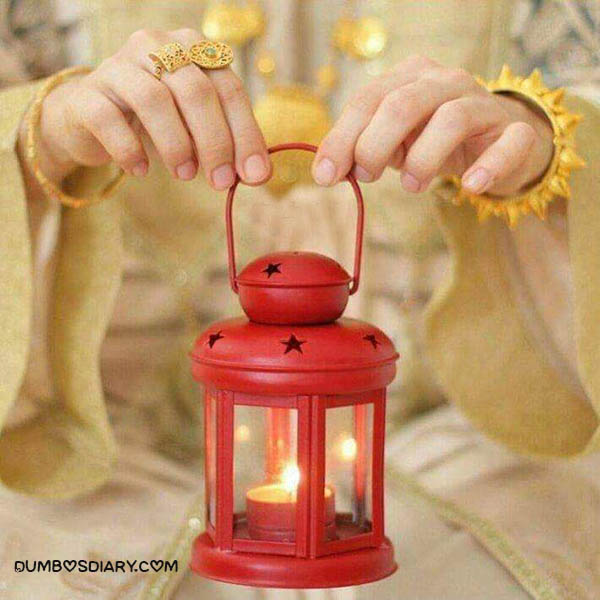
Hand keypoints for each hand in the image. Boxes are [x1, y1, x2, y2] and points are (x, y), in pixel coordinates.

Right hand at [26, 29, 270, 190]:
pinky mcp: (88, 93)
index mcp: (193, 49)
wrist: (91, 117)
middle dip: (215, 142)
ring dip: (176, 145)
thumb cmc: (157, 122)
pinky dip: (129, 150)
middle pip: (196, 91)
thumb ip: (227, 142)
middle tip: (221, 182)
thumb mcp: (197, 126)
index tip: (256, 175)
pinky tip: (141, 171)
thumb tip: (259, 174)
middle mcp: (157, 46)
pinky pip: (109, 119)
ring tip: (185, 175)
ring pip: (154, 100)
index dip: (246, 134)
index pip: (229, 89)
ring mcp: (119, 65)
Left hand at [312, 55, 553, 195]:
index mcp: (410, 78)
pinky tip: (470, 186)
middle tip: (366, 177)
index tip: (325, 175)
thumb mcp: (395, 142)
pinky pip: (508, 144)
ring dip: (423, 158)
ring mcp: (483, 104)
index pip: (368, 100)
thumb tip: (329, 170)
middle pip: (402, 104)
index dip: (342, 138)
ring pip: (451, 119)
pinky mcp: (516, 133)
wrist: (500, 141)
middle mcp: (446, 82)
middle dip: (374, 145)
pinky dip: (488, 166)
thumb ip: (364, 149)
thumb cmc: (435, 141)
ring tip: (410, 185)